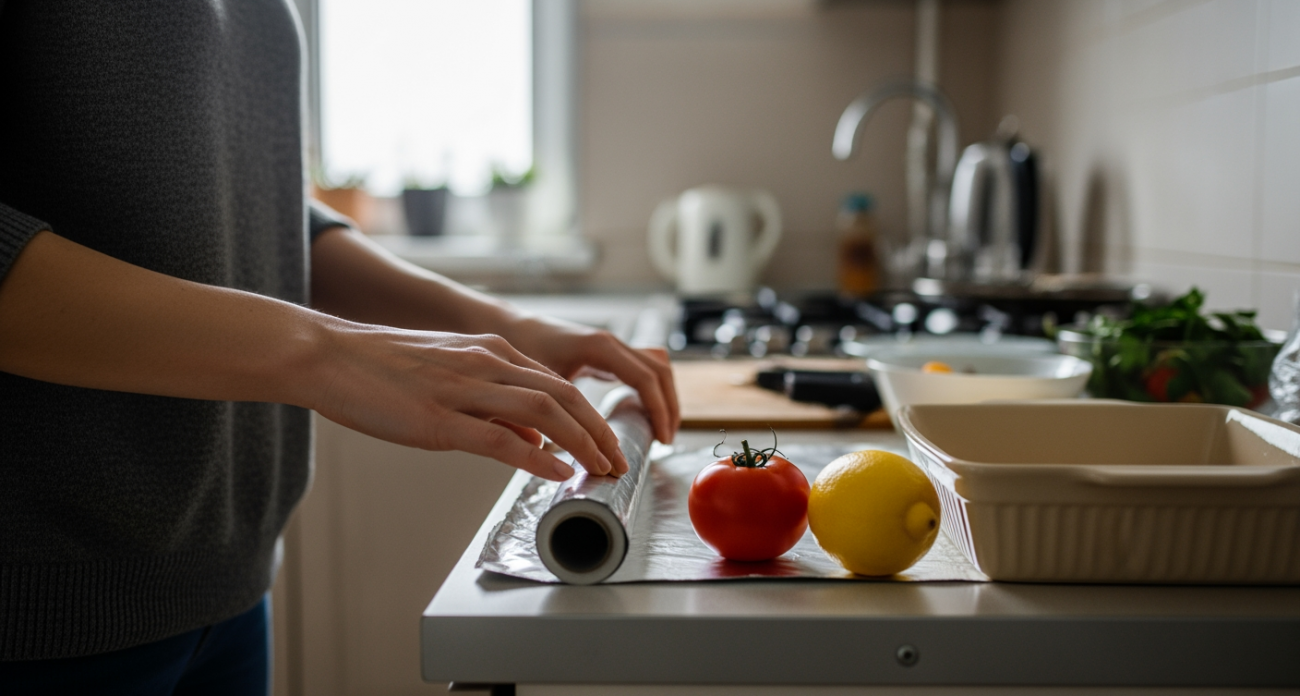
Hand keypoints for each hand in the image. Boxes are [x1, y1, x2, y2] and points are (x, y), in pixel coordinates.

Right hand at [309, 323, 629, 481]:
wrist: (328, 355)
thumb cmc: (381, 369)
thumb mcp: (449, 375)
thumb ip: (494, 402)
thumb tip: (533, 436)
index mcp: (489, 351)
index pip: (557, 383)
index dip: (590, 415)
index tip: (607, 442)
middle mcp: (485, 363)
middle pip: (564, 395)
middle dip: (599, 431)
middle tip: (617, 461)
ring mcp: (462, 389)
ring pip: (544, 412)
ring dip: (582, 443)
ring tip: (601, 469)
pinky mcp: (438, 418)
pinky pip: (500, 438)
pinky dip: (537, 457)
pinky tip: (557, 473)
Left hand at [500, 314, 679, 444]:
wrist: (513, 328)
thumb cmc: (522, 349)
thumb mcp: (541, 381)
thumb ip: (563, 408)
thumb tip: (577, 449)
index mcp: (600, 347)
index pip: (645, 379)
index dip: (658, 410)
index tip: (661, 439)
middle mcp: (612, 343)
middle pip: (660, 372)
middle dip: (669, 406)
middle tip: (666, 440)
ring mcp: (613, 346)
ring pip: (657, 368)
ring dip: (665, 398)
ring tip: (661, 431)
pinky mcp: (609, 354)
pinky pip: (644, 369)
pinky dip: (653, 390)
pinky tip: (644, 414)